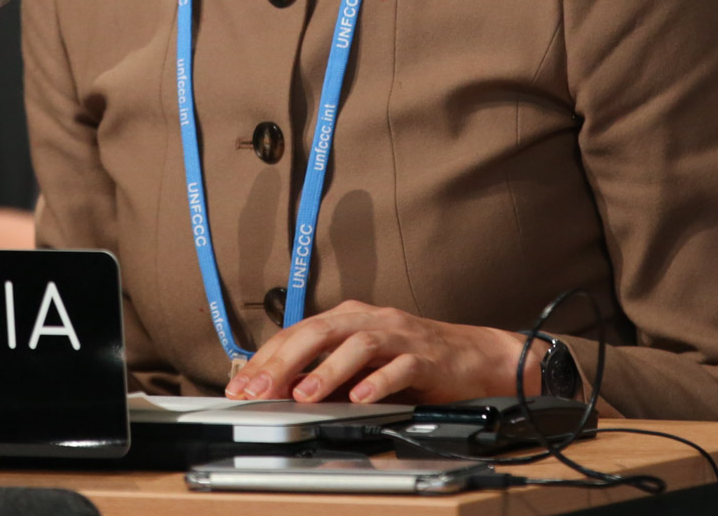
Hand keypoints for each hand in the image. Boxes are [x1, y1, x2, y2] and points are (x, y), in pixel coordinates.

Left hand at [223, 299, 540, 404]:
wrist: (475, 357)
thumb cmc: (414, 360)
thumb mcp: (363, 364)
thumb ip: (326, 371)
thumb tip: (282, 390)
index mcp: (350, 318)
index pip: (298, 332)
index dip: (267, 359)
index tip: (242, 385)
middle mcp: (372, 320)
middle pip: (320, 332)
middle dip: (285, 362)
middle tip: (261, 390)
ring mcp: (400, 336)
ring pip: (358, 345)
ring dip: (327, 371)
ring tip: (305, 396)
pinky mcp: (427, 357)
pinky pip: (400, 367)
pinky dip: (378, 381)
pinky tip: (362, 397)